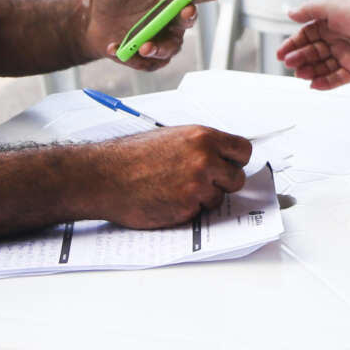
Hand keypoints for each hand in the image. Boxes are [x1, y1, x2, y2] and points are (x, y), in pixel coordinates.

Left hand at [83, 0, 220, 70]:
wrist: (89, 16)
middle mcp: (170, 16)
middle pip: (190, 19)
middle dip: (190, 16)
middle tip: (184, 12)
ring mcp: (160, 37)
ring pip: (173, 47)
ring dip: (161, 47)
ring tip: (143, 46)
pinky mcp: (147, 56)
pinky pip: (151, 63)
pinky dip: (136, 59)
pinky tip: (117, 48)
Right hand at [85, 125, 251, 228]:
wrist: (105, 176)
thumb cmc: (133, 156)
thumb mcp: (174, 137)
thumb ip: (201, 146)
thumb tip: (222, 156)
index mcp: (203, 137)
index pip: (243, 151)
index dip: (236, 161)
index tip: (230, 166)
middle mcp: (205, 160)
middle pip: (237, 178)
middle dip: (223, 183)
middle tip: (203, 183)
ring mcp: (197, 186)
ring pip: (219, 198)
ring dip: (204, 198)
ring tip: (176, 190)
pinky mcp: (186, 208)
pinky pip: (199, 212)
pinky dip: (188, 210)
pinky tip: (167, 200)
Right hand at [275, 0, 349, 88]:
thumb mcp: (330, 5)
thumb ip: (309, 10)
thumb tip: (290, 12)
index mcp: (329, 25)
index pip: (306, 37)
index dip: (293, 45)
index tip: (281, 53)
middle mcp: (336, 40)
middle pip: (312, 53)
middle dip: (300, 58)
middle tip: (290, 63)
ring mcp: (346, 55)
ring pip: (323, 67)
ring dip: (310, 71)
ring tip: (301, 74)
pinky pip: (338, 78)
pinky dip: (326, 83)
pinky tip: (314, 84)